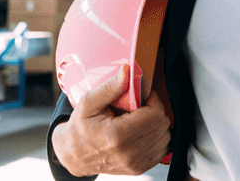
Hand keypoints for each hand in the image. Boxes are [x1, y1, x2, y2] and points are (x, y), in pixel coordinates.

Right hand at [51, 65, 171, 175]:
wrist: (74, 155)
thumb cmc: (80, 127)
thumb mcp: (88, 103)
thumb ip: (110, 87)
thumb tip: (127, 71)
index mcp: (117, 136)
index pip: (155, 115)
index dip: (154, 100)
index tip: (144, 96)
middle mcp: (128, 153)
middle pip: (162, 125)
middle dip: (155, 111)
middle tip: (140, 107)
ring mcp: (135, 164)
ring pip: (165, 137)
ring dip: (157, 124)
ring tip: (139, 119)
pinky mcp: (138, 169)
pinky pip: (162, 149)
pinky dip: (156, 138)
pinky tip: (142, 131)